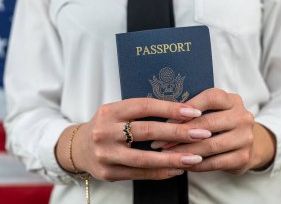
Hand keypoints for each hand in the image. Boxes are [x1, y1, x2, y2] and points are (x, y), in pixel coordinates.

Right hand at [55, 98, 211, 180]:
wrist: (78, 147)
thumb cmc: (107, 126)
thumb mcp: (117, 112)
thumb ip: (141, 112)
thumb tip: (180, 113)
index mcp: (110, 110)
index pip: (144, 106)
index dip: (170, 109)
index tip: (193, 112)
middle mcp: (105, 131)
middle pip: (147, 131)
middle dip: (177, 133)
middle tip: (202, 133)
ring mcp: (105, 154)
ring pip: (144, 158)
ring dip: (173, 158)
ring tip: (195, 157)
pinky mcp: (108, 172)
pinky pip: (140, 174)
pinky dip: (161, 172)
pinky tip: (178, 169)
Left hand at [161, 88, 275, 173]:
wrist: (245, 144)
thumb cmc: (219, 123)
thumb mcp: (213, 110)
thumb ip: (194, 109)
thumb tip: (162, 113)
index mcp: (232, 100)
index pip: (210, 98)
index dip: (187, 108)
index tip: (166, 120)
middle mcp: (243, 116)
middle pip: (208, 123)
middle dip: (180, 133)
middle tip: (160, 142)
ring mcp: (246, 138)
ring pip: (210, 145)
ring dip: (185, 151)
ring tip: (167, 155)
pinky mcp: (244, 157)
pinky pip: (215, 162)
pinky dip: (197, 164)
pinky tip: (183, 164)